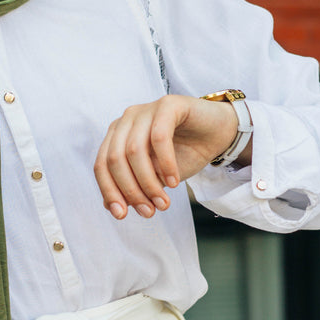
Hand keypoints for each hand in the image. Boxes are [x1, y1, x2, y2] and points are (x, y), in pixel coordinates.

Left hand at [94, 94, 248, 219]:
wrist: (218, 134)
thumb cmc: (184, 153)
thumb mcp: (155, 177)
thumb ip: (133, 187)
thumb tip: (109, 207)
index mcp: (117, 135)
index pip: (101, 165)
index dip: (109, 191)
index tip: (122, 215)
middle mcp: (127, 120)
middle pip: (114, 159)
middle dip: (130, 190)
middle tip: (149, 211)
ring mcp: (146, 109)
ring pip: (134, 151)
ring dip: (148, 182)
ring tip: (163, 202)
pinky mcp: (168, 104)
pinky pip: (159, 137)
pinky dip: (165, 164)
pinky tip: (174, 182)